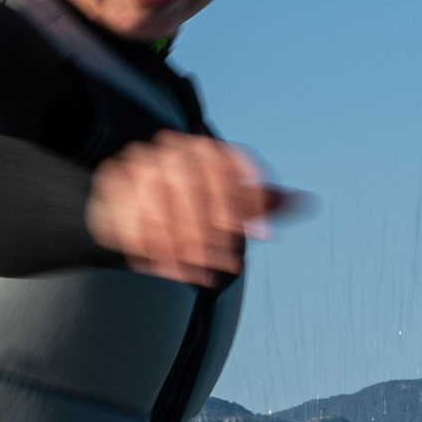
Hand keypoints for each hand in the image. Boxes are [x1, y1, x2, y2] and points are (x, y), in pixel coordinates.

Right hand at [86, 133, 303, 286]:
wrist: (132, 196)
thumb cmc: (192, 199)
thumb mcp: (231, 198)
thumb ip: (265, 202)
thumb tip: (308, 202)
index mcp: (206, 149)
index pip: (228, 167)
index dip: (244, 202)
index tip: (259, 233)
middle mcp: (173, 151)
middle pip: (194, 189)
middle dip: (214, 232)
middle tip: (230, 262)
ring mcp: (140, 167)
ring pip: (163, 206)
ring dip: (186, 247)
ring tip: (205, 271)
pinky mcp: (114, 188)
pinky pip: (133, 219)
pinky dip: (156, 251)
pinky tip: (176, 269)